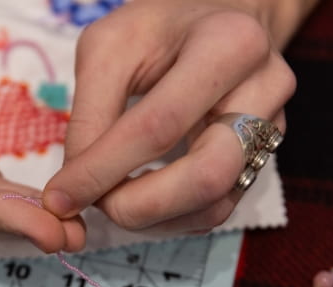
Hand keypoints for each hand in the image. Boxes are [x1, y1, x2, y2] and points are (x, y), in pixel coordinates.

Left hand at [43, 0, 314, 233]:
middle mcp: (264, 89)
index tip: (60, 198)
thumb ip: (90, 114)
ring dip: (153, 220)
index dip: (103, 170)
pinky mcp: (262, 158)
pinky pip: (218, 210)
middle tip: (94, 206)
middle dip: (138, 206)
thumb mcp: (109, 47)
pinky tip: (142, 204)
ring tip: (113, 202)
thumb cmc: (160, 27)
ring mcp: (271, 129)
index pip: (159, 126)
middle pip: (206, 175)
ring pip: (216, 204)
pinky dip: (171, 220)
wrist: (220, 17)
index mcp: (227, 45)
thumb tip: (74, 188)